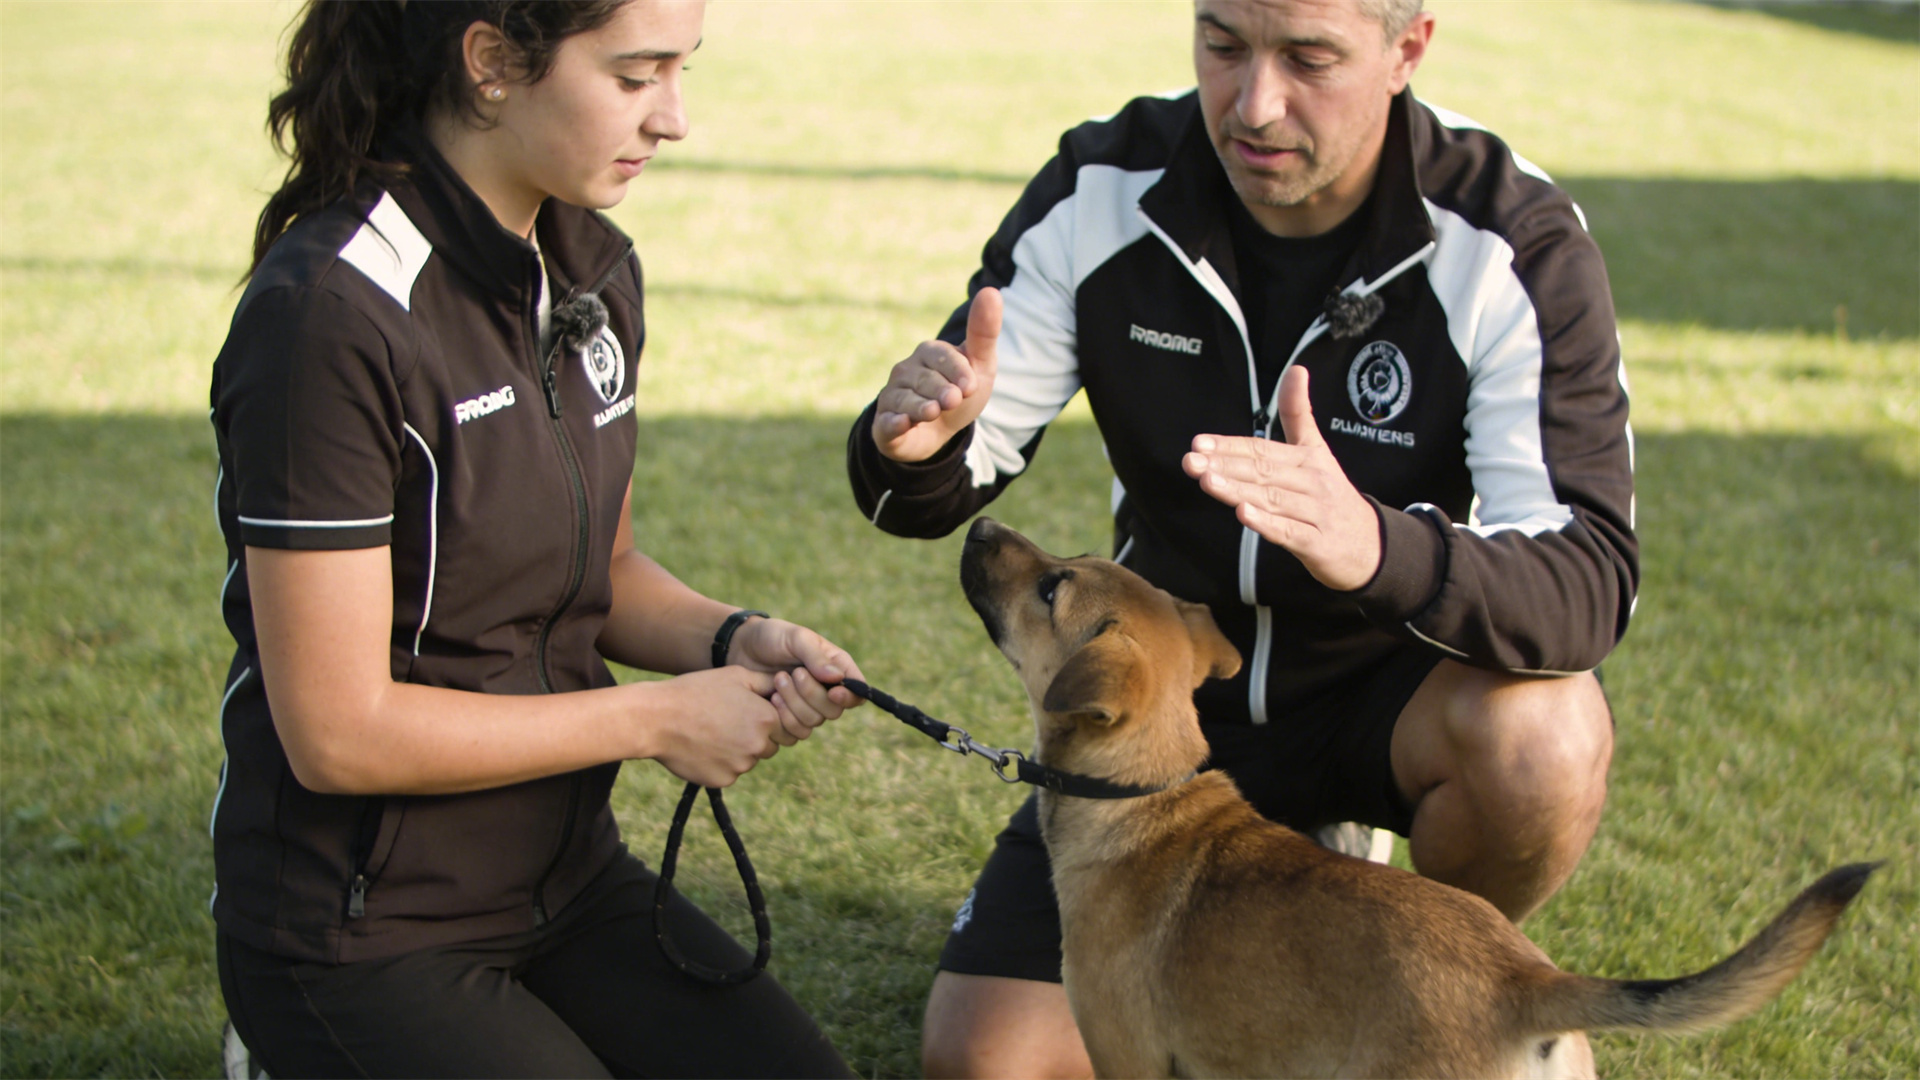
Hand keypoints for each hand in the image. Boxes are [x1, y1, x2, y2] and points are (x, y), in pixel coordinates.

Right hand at [646, 666, 786, 787]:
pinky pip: (730, 773)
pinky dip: (720, 764)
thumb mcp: (735, 676)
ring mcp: (740, 766)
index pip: (783, 726)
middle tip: (726, 722)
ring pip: (749, 760)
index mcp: (766, 719)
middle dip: (754, 736)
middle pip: (769, 746)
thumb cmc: (695, 692)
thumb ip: (767, 683)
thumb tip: (786, 685)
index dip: (765, 718)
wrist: (657, 719)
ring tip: (711, 733)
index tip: (744, 712)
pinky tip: (702, 747)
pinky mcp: (722, 781)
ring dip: (737, 751)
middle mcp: (758, 746)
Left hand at [726, 616, 866, 742]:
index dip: (849, 697)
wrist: (742, 649)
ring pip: (814, 722)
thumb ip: (816, 657)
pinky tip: (771, 698)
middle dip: (811, 694)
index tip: (833, 693)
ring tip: (777, 680)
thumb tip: (838, 678)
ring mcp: (808, 706)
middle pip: (834, 710)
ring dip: (794, 704)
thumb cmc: (772, 636)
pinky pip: (796, 732)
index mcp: (836, 667)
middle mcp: (827, 690)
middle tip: (793, 673)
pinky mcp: (790, 718)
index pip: (857, 691)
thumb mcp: (795, 638)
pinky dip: (784, 718)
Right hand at [872, 288, 1001, 461]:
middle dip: (941, 390)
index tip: (971, 387)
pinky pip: (886, 422)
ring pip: (906, 400)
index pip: (942, 357)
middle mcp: (905, 371)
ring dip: (920, 407)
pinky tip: (901, 423)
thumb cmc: (960, 392)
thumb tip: (991, 291)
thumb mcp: (980, 364)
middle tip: (954, 400)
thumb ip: (984, 332)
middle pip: (924, 380)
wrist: (941, 432)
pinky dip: (893, 423)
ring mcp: (893, 397)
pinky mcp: (884, 425)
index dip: (958, 371)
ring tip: (933, 412)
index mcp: (928, 353)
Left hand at [1181, 367, 1381, 591]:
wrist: (1371, 544)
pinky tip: (1243, 514)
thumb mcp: (1317, 451)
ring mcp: (1316, 513)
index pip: (1262, 448)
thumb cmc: (1332, 495)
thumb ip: (1298, 414)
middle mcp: (1312, 482)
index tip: (1199, 443)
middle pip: (1264, 471)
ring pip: (1272, 499)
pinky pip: (1289, 532)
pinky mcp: (1318, 543)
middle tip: (1192, 461)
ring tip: (1208, 480)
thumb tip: (1296, 369)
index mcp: (1307, 458)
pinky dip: (1266, 523)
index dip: (1230, 445)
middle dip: (1225, 465)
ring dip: (1238, 490)